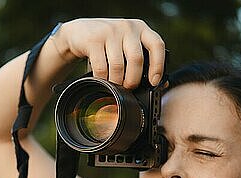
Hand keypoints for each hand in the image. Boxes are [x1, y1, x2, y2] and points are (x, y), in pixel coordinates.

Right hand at [50, 18, 165, 88]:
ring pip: (118, 66)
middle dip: (133, 80)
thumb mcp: (127, 45)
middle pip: (137, 59)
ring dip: (116, 82)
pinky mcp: (94, 39)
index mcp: (141, 28)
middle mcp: (128, 27)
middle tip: (129, 88)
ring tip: (115, 86)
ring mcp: (110, 31)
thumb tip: (161, 84)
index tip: (154, 82)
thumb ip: (143, 59)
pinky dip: (102, 79)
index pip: (157, 45)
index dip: (158, 66)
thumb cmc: (108, 43)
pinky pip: (101, 67)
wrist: (79, 32)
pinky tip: (102, 80)